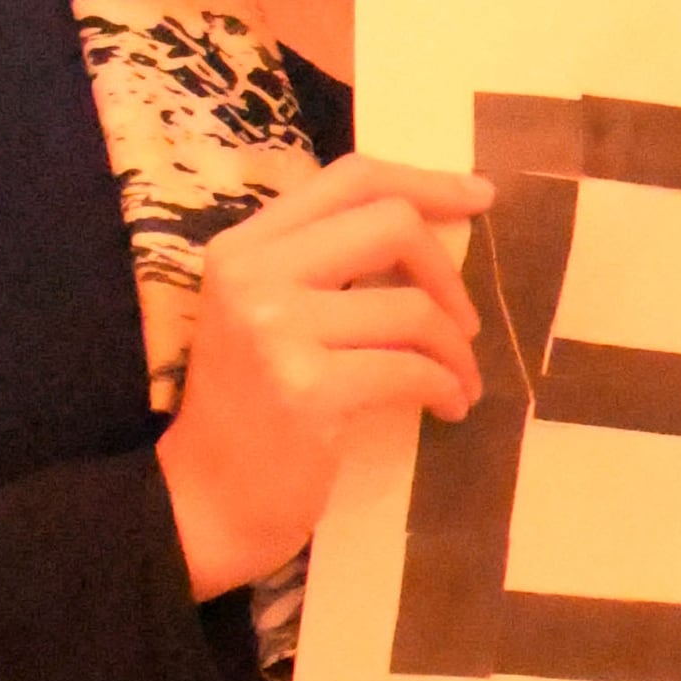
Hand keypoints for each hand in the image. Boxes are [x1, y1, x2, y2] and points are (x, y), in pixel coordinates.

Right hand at [153, 156, 490, 597]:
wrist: (200, 502)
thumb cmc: (248, 408)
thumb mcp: (268, 314)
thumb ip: (327, 266)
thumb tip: (432, 222)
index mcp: (244, 247)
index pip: (349, 178)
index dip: (426, 181)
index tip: (480, 197)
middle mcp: (253, 276)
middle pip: (391, 224)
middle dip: (448, 272)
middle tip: (465, 323)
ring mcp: (277, 331)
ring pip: (414, 309)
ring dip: (457, 350)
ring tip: (459, 380)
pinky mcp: (308, 390)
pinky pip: (413, 370)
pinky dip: (447, 388)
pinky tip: (448, 407)